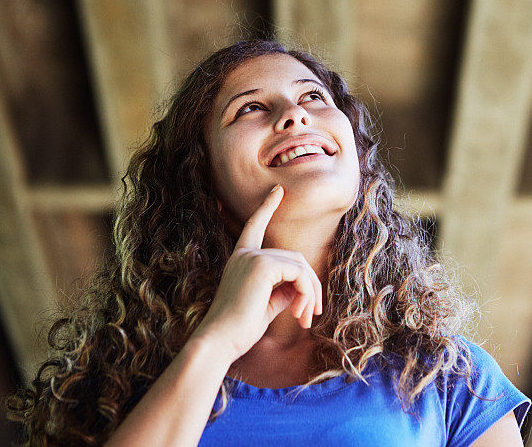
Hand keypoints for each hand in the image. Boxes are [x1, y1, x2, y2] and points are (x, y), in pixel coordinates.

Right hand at [190, 185, 323, 362]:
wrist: (220, 341)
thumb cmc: (239, 329)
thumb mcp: (266, 305)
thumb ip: (284, 290)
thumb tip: (304, 286)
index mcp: (241, 260)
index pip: (255, 227)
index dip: (267, 207)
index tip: (277, 190)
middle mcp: (245, 254)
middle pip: (294, 258)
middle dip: (310, 286)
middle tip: (311, 315)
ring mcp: (253, 257)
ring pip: (300, 266)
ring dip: (310, 293)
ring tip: (306, 319)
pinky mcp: (262, 266)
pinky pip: (299, 274)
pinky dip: (307, 293)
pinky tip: (300, 314)